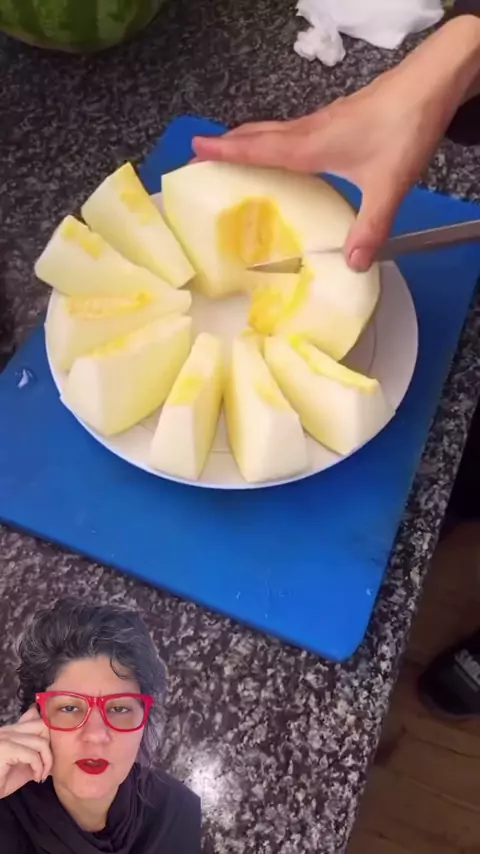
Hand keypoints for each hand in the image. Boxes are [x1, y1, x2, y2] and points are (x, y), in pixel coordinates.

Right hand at [0, 707, 52, 797]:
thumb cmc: (0, 782)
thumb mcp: (23, 766)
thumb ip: (36, 754)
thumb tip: (53, 749)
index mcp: (10, 730)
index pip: (34, 716)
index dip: (48, 733)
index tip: (48, 752)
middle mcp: (7, 730)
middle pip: (41, 725)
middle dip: (50, 744)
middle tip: (47, 764)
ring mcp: (5, 737)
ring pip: (40, 741)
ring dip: (47, 761)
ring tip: (41, 774)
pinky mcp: (5, 749)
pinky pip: (32, 755)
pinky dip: (39, 768)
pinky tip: (35, 777)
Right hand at [193, 17, 479, 270]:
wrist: (430, 84)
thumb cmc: (405, 127)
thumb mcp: (388, 186)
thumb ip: (370, 227)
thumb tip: (352, 264)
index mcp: (311, 145)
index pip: (257, 148)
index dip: (224, 152)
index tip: (194, 152)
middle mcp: (310, 130)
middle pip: (257, 135)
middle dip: (225, 145)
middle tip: (198, 155)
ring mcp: (322, 121)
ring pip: (273, 130)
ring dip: (246, 140)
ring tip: (228, 153)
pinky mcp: (336, 118)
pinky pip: (291, 130)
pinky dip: (272, 139)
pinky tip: (281, 153)